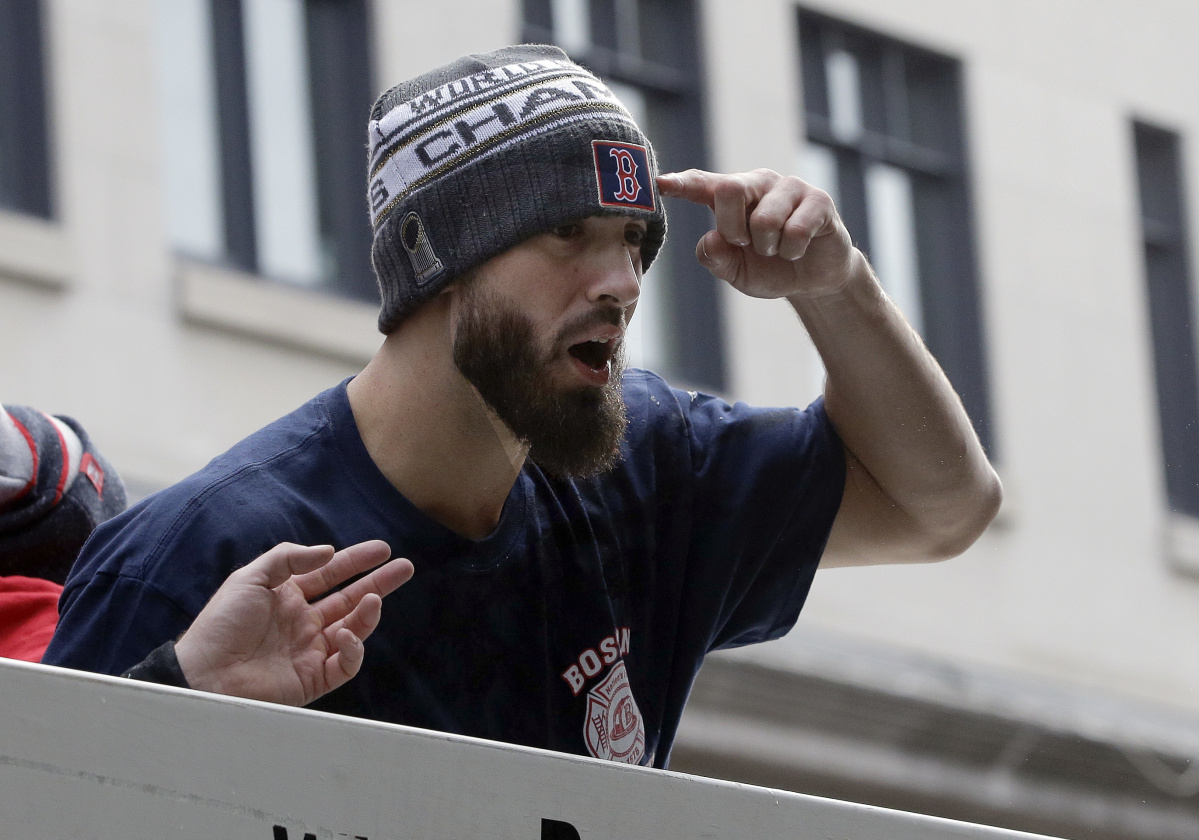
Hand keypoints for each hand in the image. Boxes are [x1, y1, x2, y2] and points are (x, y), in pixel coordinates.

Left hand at [174, 541, 412, 705]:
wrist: (205, 674)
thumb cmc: (222, 624)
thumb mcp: (251, 577)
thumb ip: (289, 559)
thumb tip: (328, 552)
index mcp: (288, 597)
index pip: (331, 575)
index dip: (357, 561)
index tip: (382, 550)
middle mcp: (303, 622)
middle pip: (350, 599)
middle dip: (379, 583)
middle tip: (404, 568)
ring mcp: (310, 650)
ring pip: (352, 629)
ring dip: (368, 614)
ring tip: (376, 600)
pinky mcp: (313, 678)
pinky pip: (345, 664)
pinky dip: (353, 650)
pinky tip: (347, 635)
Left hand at [657, 168, 857, 298]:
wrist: (813, 280)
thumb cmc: (769, 268)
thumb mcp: (735, 271)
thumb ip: (716, 257)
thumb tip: (712, 238)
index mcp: (732, 197)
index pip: (703, 184)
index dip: (682, 183)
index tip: (661, 184)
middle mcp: (758, 184)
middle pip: (729, 189)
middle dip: (732, 228)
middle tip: (746, 245)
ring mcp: (790, 188)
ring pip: (764, 217)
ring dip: (768, 246)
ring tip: (777, 249)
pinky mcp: (818, 200)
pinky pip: (795, 230)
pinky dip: (792, 251)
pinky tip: (798, 249)